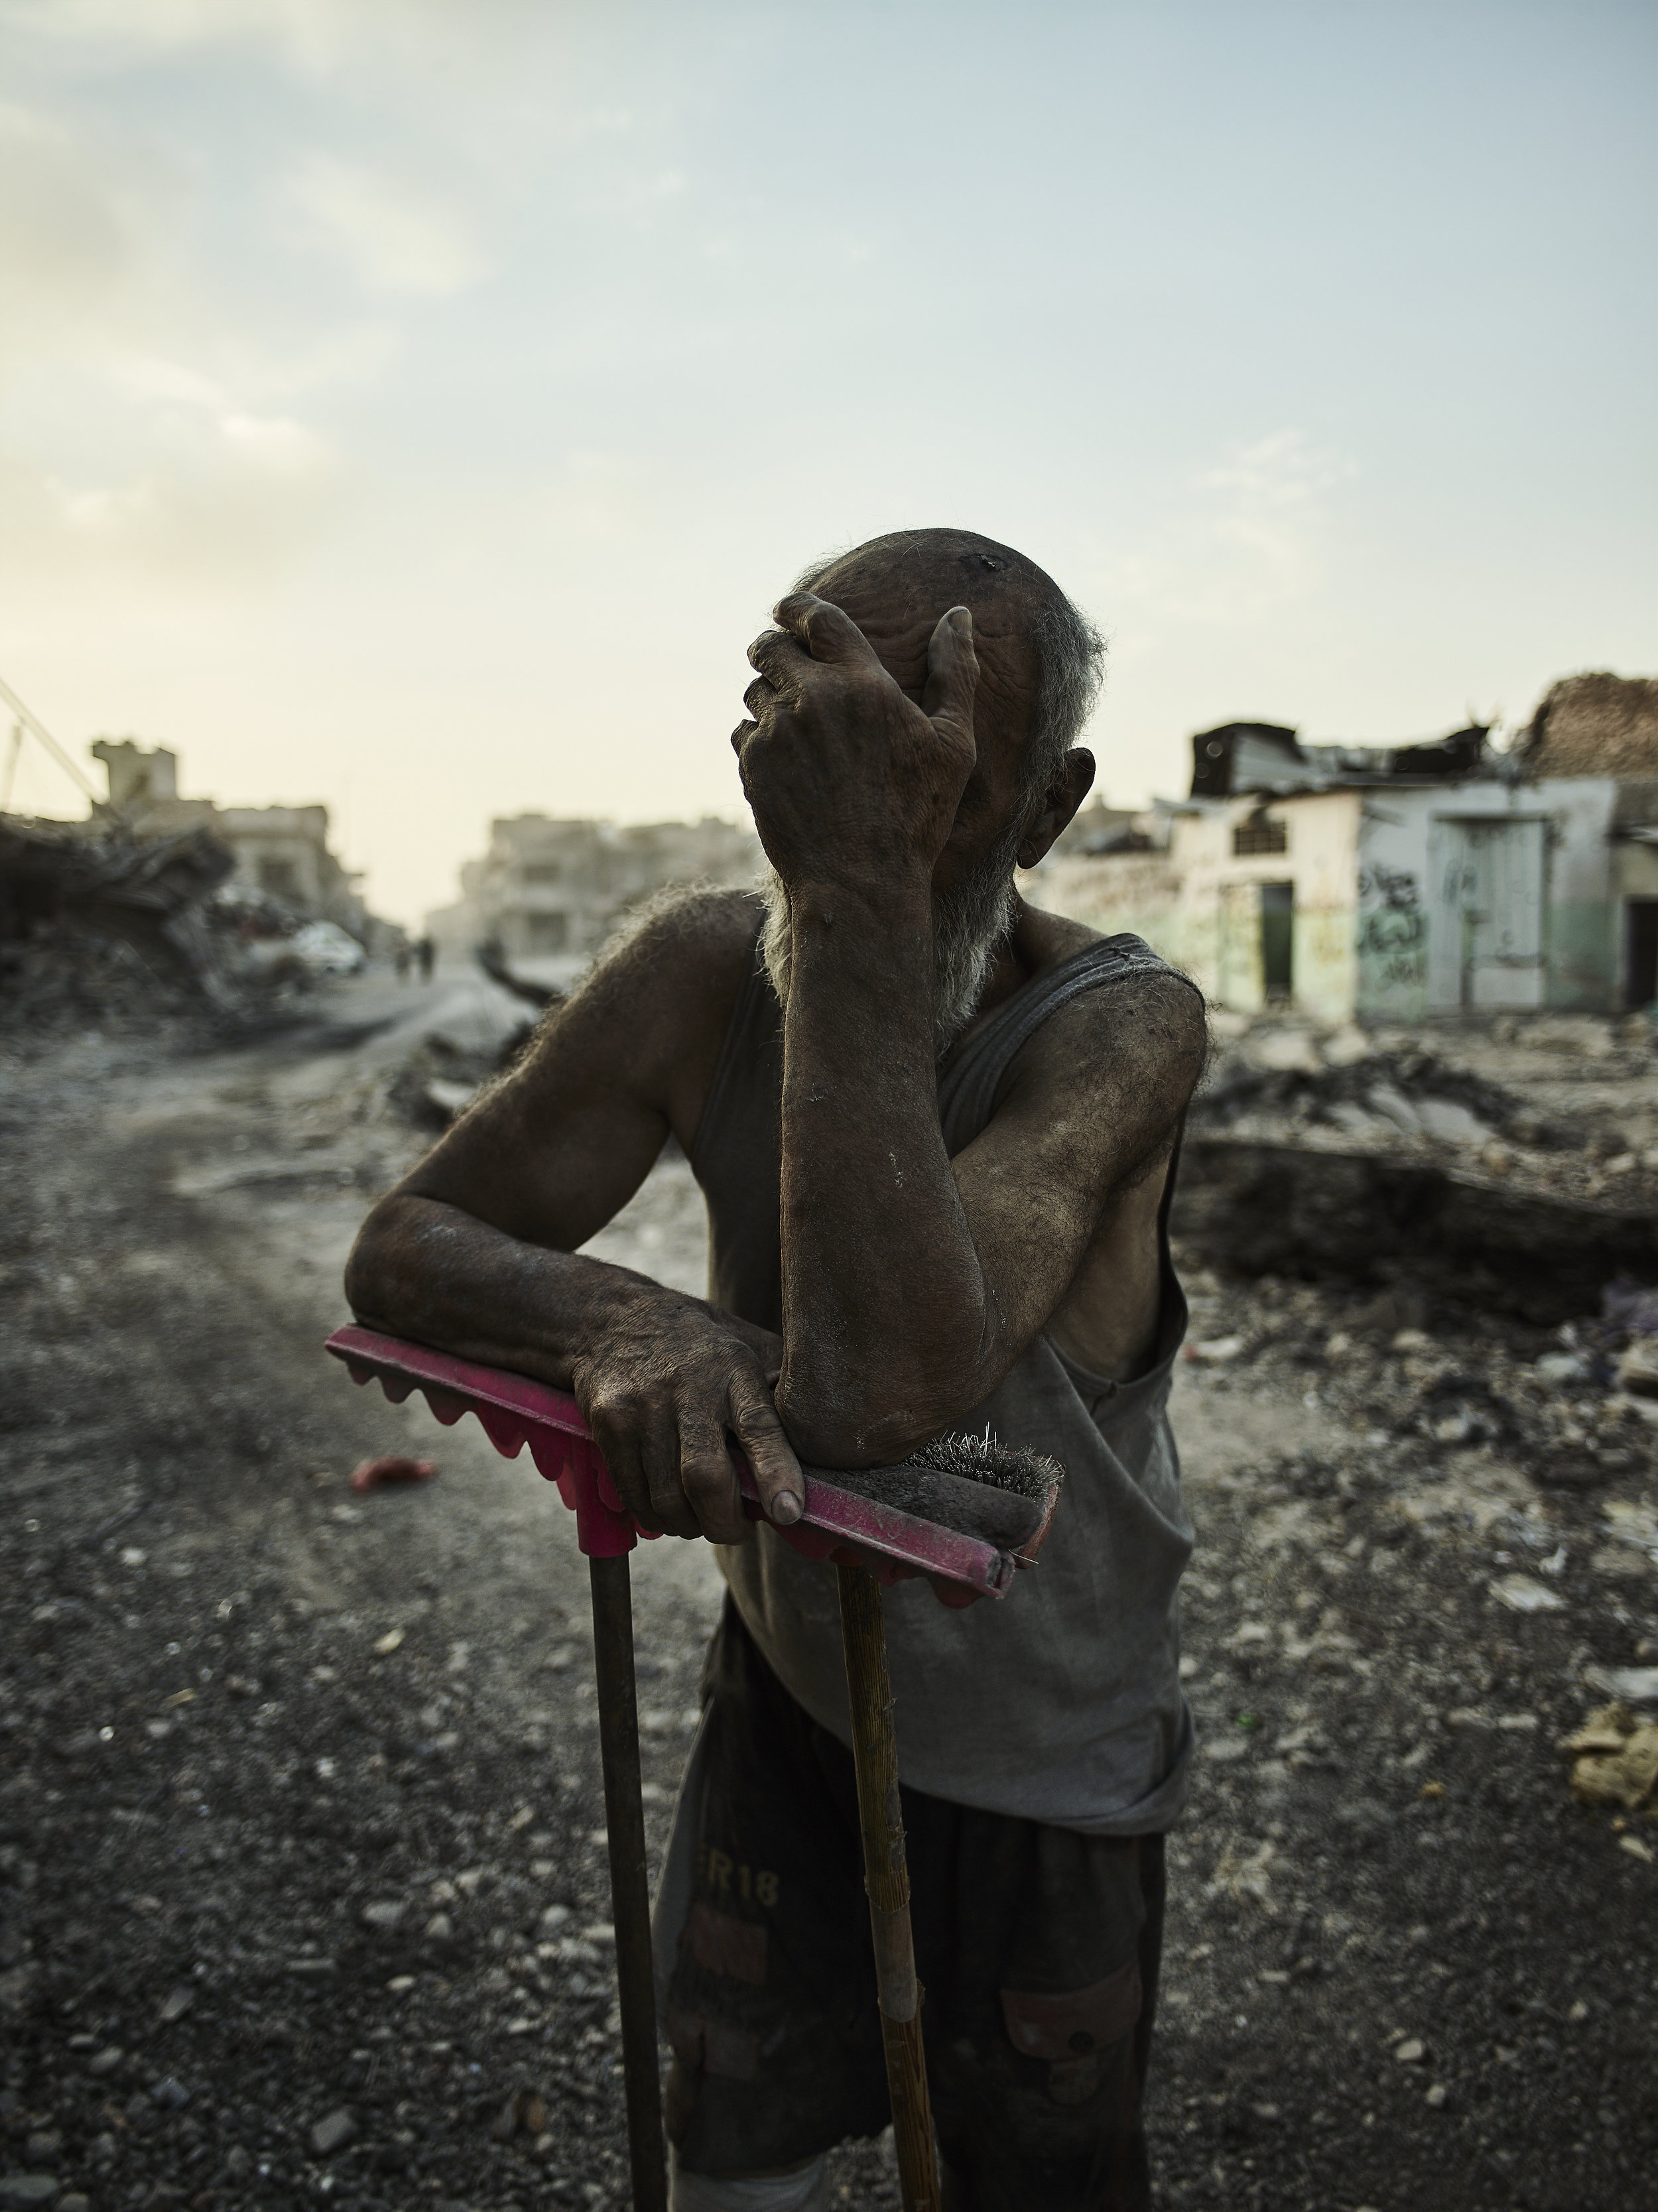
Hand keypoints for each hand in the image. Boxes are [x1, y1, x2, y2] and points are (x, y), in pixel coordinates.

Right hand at [569, 1288, 801, 1542]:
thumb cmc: (695, 1342)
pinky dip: (657, 1518)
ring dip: (691, 1526)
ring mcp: (643, 1406)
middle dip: (726, 1521)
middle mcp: (687, 1387)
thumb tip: (829, 1436)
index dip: (776, 1473)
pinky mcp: (609, 1423)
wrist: (610, 1319)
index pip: (759, 1426)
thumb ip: (781, 1386)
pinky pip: (635, 1495)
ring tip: (702, 1520)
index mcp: (733, 1369)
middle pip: (706, 1476)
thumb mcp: (746, 1344)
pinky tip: (670, 1510)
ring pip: (668, 1497)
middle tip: (738, 1530)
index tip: (789, 1511)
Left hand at [732, 592, 978, 895]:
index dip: (796, 606)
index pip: (817, 617)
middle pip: (771, 647)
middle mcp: (814, 698)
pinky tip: (785, 762)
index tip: (786, 608)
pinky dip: (757, 738)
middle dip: (774, 648)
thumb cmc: (917, 816)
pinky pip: (743, 732)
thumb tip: (959, 615)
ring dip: (768, 696)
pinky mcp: (752, 766)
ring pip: (755, 691)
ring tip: (792, 722)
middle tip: (782, 661)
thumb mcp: (953, 744)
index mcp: (865, 682)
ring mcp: (777, 732)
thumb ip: (955, 672)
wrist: (860, 883)